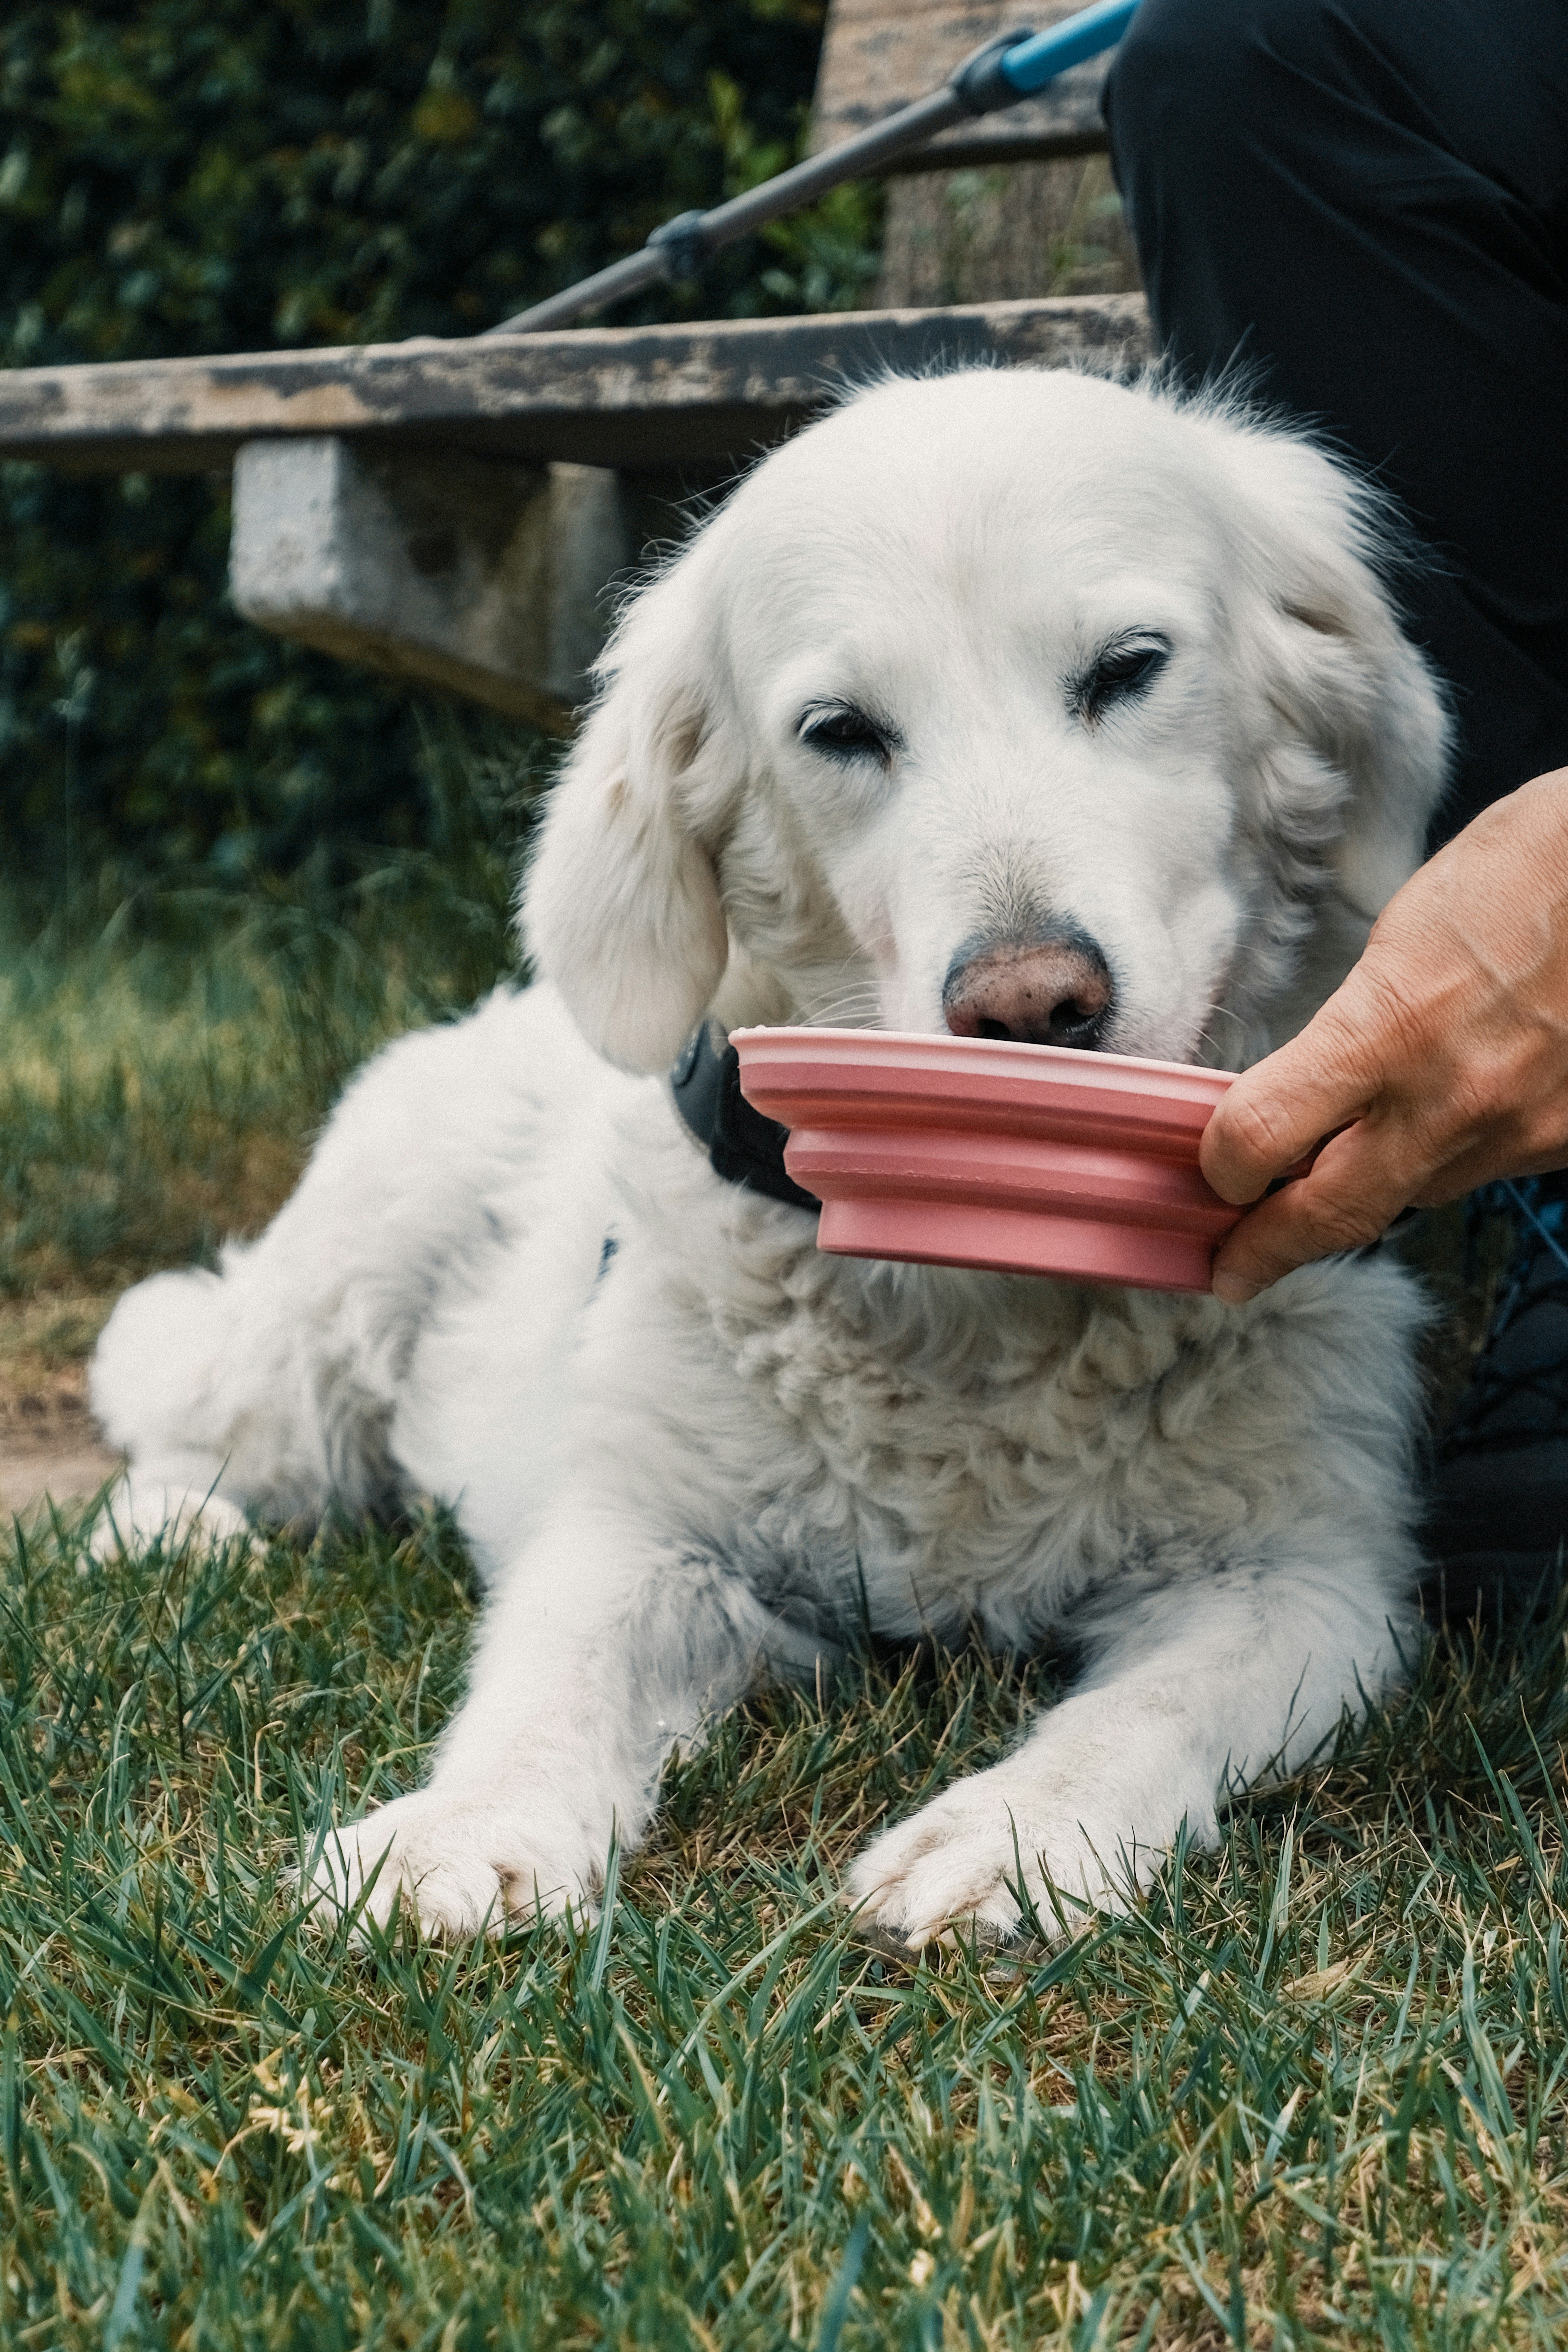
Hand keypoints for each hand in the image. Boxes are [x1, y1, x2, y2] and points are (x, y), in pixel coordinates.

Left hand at [1202, 768, 1567, 1301]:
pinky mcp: (1563, 1142)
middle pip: (1330, 1214)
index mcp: (1393, 1027)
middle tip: (1227, 1271)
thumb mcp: (1403, 934)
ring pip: (1410, 1194)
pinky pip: (1480, 1168)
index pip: (1261, 1139)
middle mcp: (1454, 1099)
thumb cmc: (1527, 871)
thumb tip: (1300, 1089)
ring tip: (1325, 1178)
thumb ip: (1349, 1026)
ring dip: (1363, 1189)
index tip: (1211, 1171)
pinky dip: (1445, 1154)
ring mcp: (1519, 1131)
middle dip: (1267, 1250)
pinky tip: (1444, 1111)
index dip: (1221, 1165)